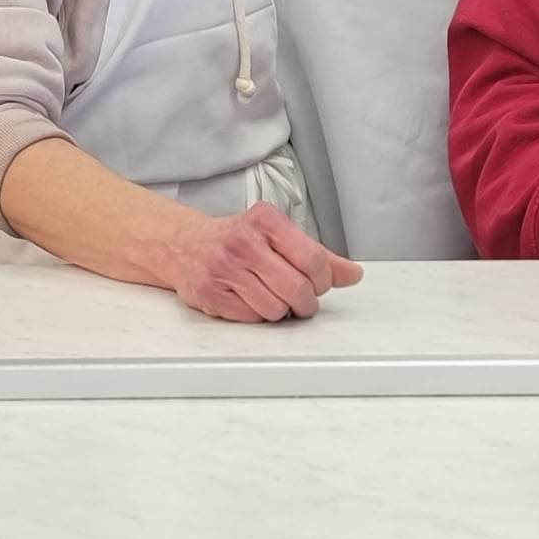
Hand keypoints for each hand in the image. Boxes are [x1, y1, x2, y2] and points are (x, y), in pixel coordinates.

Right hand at [167, 201, 363, 322]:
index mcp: (266, 220)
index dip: (324, 281)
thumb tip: (353, 274)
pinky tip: (252, 300)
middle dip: (306, 302)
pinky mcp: (211, 294)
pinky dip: (259, 316)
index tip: (320, 284)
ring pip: (275, 308)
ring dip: (281, 311)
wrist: (185, 245)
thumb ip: (318, 255)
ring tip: (273, 297)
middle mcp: (244, 241)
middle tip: (302, 300)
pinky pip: (252, 318)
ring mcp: (225, 269)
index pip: (313, 260)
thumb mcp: (278, 235)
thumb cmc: (238, 239)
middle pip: (297, 288)